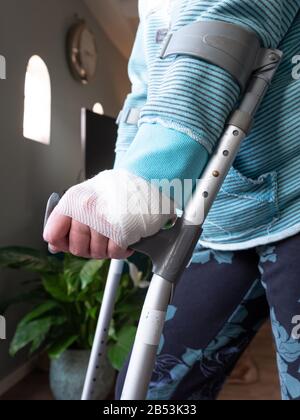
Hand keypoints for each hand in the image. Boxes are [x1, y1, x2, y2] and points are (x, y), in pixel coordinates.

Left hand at [43, 169, 174, 259]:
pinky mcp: (121, 231)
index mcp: (73, 200)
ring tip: (114, 234)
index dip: (62, 242)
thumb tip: (55, 245)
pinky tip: (125, 238)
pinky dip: (121, 250)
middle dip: (88, 249)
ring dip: (106, 249)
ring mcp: (103, 221)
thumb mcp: (85, 195)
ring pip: (96, 253)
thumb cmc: (117, 188)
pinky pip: (115, 254)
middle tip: (99, 238)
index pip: (52, 234)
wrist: (145, 178)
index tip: (70, 241)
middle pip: (76, 248)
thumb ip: (66, 219)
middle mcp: (85, 209)